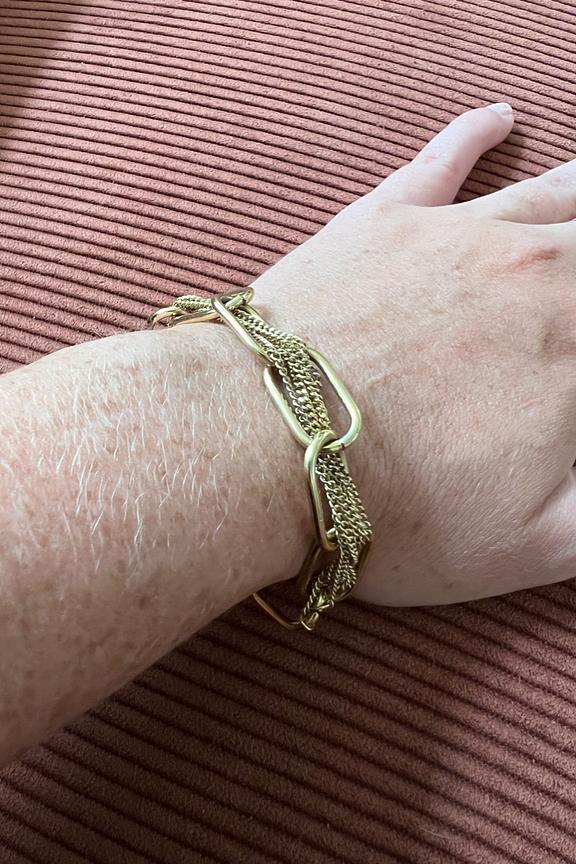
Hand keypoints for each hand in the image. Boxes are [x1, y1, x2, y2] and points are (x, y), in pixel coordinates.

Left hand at [251, 102, 575, 605]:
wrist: (261, 449)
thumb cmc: (395, 511)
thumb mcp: (532, 546)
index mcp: (574, 347)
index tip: (575, 368)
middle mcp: (531, 274)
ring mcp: (455, 236)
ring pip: (547, 195)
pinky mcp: (382, 220)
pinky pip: (441, 159)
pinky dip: (474, 134)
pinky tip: (498, 118)